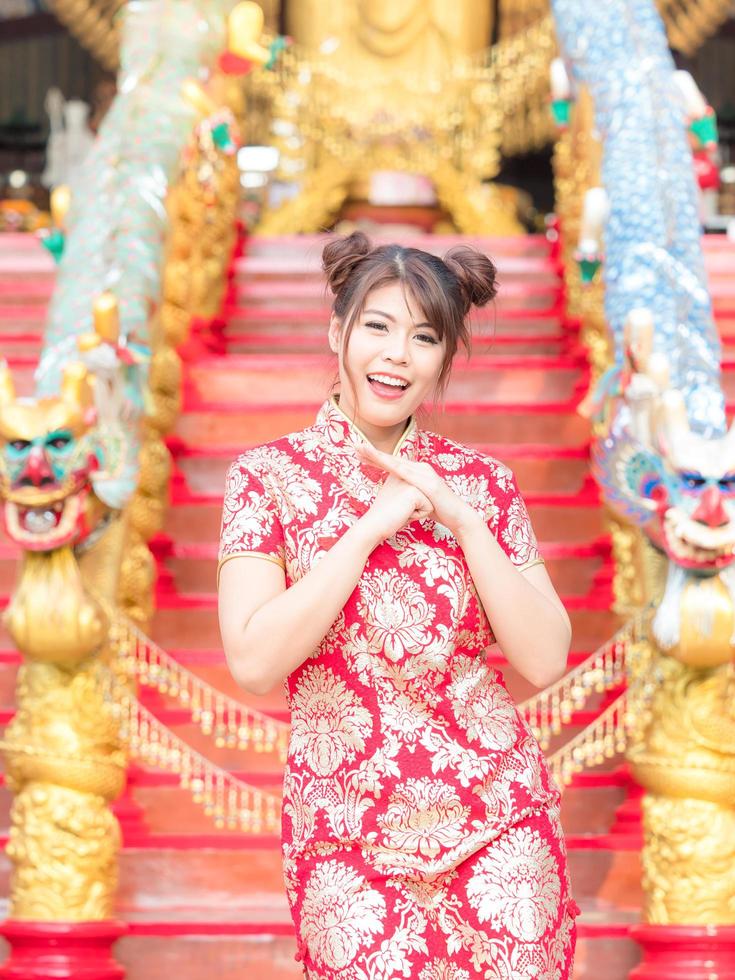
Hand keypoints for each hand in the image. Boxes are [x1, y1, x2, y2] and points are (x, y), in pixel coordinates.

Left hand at [356, 442, 480, 537]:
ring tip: (364, 450)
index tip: (358, 454)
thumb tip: (394, 494)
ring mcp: (426, 473)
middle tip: (355, 445)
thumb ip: (406, 493)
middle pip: (393, 459)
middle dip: (373, 452)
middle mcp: (421, 468)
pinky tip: (384, 464)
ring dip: (380, 456)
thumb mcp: (417, 499)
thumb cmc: (437, 509)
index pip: (392, 463)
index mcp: (416, 471)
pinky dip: (395, 468)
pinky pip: (409, 475)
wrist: (458, 516)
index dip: (375, 458)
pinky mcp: (429, 483)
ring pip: (398, 463)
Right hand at [359, 468, 433, 544]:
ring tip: (400, 511)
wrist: (374, 525)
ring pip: (429, 501)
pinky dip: (418, 516)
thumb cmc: (385, 516)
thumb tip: (415, 493)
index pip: (419, 490)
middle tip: (397, 510)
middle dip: (415, 507)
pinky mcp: (415, 491)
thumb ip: (405, 490)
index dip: (410, 504)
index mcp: (397, 471)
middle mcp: (404, 472)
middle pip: (426, 494)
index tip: (393, 506)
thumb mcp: (395, 496)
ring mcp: (409, 480)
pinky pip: (429, 508)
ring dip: (417, 512)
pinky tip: (403, 513)